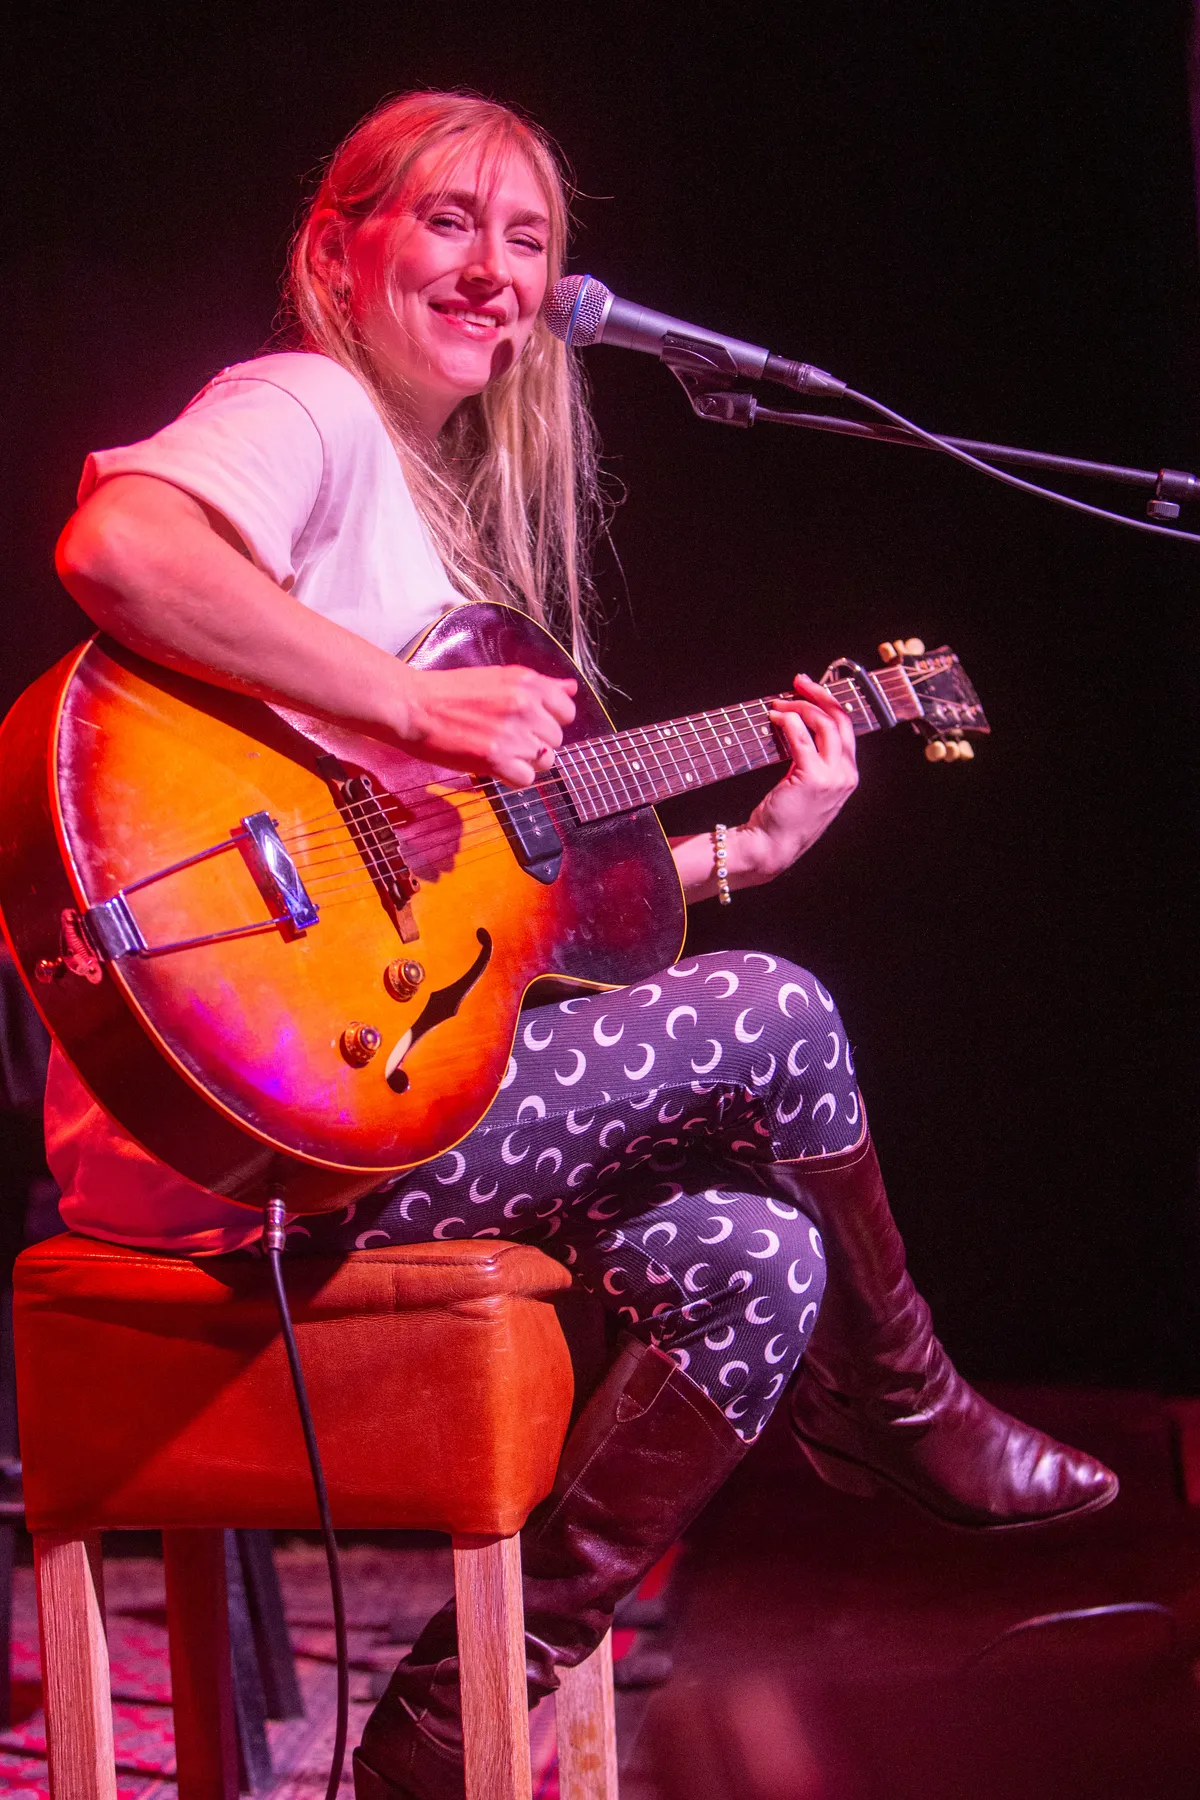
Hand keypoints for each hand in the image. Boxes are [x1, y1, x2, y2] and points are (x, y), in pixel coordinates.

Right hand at [396, 664, 576, 786]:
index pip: (567, 711)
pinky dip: (512, 778)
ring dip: (525, 762)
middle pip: (556, 740)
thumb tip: (571, 688)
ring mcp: (512, 734)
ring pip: (544, 762)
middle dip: (536, 743)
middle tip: (506, 738)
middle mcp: (524, 706)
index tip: (530, 723)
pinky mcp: (495, 759)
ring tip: (499, 751)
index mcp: (527, 683)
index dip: (549, 721)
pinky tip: (494, 765)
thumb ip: (539, 685)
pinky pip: (526, 779)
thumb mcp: (499, 677)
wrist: (413, 706)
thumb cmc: (449, 692)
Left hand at [737, 674, 858, 879]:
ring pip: (824, 725)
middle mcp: (847, 775)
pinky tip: (775, 717)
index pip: (847, 729)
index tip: (809, 690)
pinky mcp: (814, 778)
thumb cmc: (782, 819)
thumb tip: (795, 724)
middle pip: (841, 720)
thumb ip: (809, 759)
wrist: (771, 848)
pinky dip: (789, 722)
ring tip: (778, 703)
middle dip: (820, 695)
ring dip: (800, 707)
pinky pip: (802, 738)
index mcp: (848, 776)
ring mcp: (834, 778)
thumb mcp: (805, 786)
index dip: (829, 704)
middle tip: (799, 681)